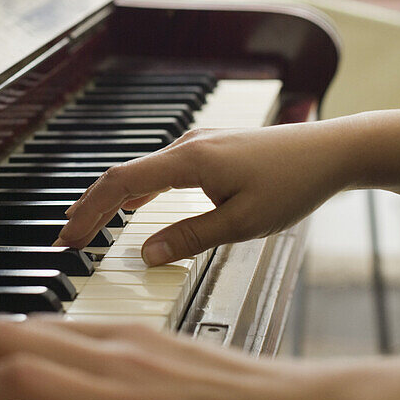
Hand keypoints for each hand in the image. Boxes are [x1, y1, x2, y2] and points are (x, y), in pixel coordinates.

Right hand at [56, 123, 349, 264]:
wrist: (333, 150)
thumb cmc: (295, 183)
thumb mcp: (243, 223)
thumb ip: (190, 238)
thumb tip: (146, 254)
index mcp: (188, 160)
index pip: (120, 183)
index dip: (88, 212)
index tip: (67, 240)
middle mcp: (187, 145)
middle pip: (122, 175)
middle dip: (90, 208)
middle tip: (66, 239)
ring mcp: (198, 144)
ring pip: (140, 171)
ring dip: (111, 200)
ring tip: (89, 226)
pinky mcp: (210, 150)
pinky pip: (160, 170)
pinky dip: (137, 191)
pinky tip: (132, 207)